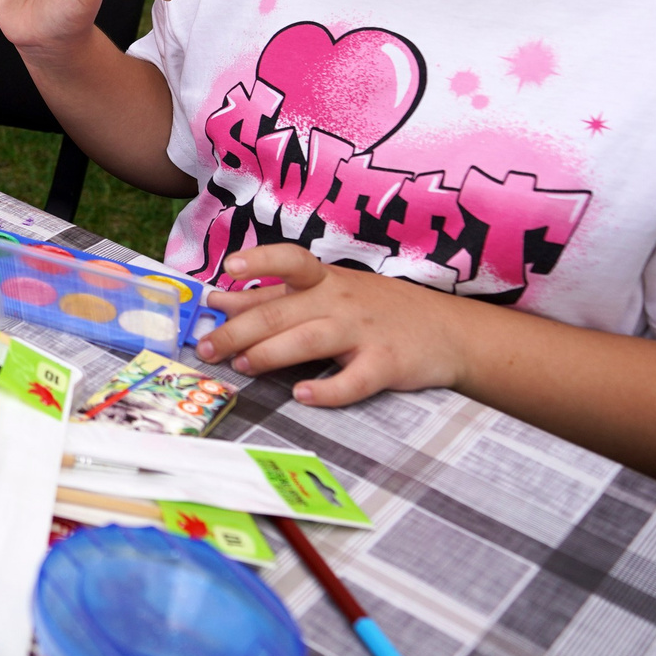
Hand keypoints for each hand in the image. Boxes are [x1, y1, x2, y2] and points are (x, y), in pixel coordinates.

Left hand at [194, 244, 468, 405]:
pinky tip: (303, 396)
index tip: (230, 268)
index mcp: (325, 280)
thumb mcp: (327, 292)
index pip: (291, 260)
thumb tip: (218, 300)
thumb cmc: (376, 309)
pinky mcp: (387, 364)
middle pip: (283, 312)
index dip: (261, 261)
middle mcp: (342, 300)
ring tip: (244, 366)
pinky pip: (354, 379)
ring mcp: (365, 332)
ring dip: (271, 354)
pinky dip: (327, 389)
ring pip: (310, 340)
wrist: (449, 331)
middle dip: (239, 330)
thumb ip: (271, 297)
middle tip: (207, 349)